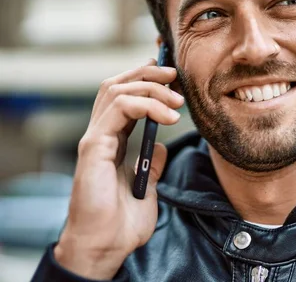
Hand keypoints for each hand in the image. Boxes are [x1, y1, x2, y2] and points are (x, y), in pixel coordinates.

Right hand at [54, 59, 183, 278]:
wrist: (106, 245)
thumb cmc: (122, 221)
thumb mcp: (147, 185)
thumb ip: (151, 163)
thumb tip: (161, 145)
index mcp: (111, 140)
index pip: (123, 96)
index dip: (143, 79)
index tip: (169, 75)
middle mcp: (100, 134)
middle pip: (117, 85)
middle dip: (147, 73)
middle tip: (175, 75)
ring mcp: (95, 138)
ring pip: (116, 90)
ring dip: (151, 88)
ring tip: (177, 101)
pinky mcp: (94, 146)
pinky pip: (118, 109)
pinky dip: (146, 105)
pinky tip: (168, 117)